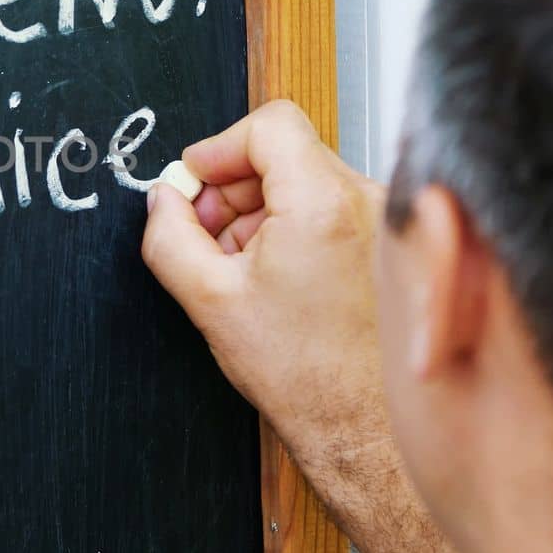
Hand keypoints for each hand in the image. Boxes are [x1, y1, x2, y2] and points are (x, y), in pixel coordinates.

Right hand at [142, 100, 476, 552]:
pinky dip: (293, 228)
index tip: (195, 179)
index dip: (219, 147)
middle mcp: (365, 202)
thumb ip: (169, 236)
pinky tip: (272, 276)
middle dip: (233, 187)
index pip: (269, 124)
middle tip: (203, 230)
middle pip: (285, 153)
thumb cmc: (305, 375)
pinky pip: (332, 209)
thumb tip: (161, 200)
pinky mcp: (391, 246)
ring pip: (306, 182)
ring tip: (237, 264)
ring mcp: (385, 223)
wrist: (363, 428)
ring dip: (261, 210)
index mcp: (323, 202)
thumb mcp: (210, 300)